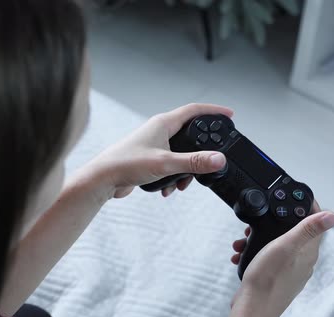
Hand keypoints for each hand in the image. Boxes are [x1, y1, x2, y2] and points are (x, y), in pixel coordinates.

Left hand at [83, 103, 233, 198]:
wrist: (103, 178)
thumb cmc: (126, 163)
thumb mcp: (166, 163)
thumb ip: (194, 161)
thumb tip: (218, 159)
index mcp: (163, 123)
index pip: (194, 110)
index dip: (214, 111)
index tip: (230, 115)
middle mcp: (158, 130)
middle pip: (190, 134)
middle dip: (200, 151)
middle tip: (209, 162)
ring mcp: (153, 144)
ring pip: (180, 153)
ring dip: (185, 169)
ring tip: (182, 183)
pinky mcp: (149, 158)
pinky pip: (169, 164)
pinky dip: (173, 176)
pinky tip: (169, 189)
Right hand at [225, 201, 333, 316]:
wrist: (252, 308)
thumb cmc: (267, 280)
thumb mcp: (284, 246)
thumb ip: (307, 229)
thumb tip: (333, 215)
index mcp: (308, 251)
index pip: (313, 221)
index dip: (304, 206)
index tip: (290, 197)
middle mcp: (302, 261)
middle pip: (292, 230)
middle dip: (273, 222)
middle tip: (258, 222)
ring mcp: (290, 270)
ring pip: (277, 243)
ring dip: (260, 238)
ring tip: (245, 240)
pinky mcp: (277, 276)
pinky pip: (268, 257)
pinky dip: (255, 252)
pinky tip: (244, 254)